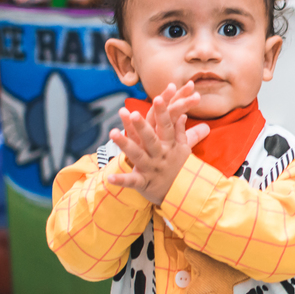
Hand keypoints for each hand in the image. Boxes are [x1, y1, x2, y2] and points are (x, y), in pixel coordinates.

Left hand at [106, 82, 209, 204]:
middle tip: (132, 113)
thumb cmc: (183, 170)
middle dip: (142, 126)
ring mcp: (152, 169)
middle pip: (151, 139)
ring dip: (125, 145)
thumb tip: (183, 114)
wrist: (185, 196)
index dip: (163, 112)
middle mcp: (160, 156)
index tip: (158, 97)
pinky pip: (132, 182)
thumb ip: (181, 132)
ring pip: (138, 155)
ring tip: (112, 133)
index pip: (166, 126)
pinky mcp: (144, 183)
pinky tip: (109, 178)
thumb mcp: (184, 150)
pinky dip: (121, 180)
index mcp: (169, 146)